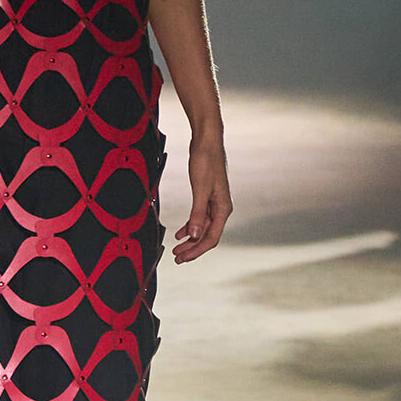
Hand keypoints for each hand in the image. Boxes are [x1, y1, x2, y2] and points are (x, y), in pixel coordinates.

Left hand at [173, 133, 232, 261]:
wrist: (207, 142)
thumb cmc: (205, 161)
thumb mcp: (200, 189)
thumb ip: (197, 213)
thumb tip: (195, 235)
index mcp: (223, 209)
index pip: (211, 238)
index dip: (196, 251)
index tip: (182, 257)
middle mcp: (221, 209)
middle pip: (207, 236)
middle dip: (192, 249)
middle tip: (177, 258)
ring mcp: (214, 203)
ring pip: (202, 228)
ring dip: (190, 239)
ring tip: (177, 248)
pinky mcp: (207, 197)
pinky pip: (199, 218)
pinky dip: (190, 226)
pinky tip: (181, 232)